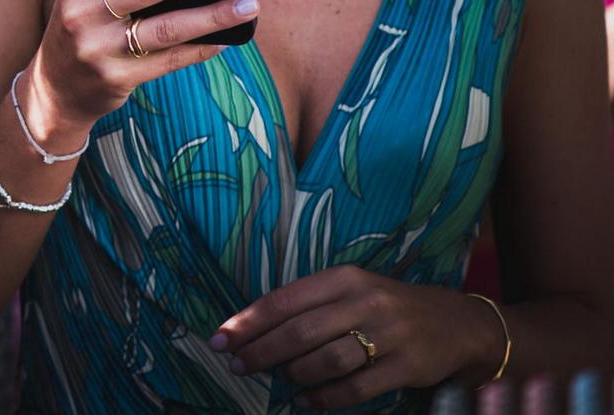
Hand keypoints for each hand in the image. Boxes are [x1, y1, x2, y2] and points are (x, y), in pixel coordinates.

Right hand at [22, 0, 256, 143]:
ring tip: (247, 4)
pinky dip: (201, 48)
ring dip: (211, 15)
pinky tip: (226, 38)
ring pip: (165, 28)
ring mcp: (100, 50)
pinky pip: (169, 60)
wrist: (55, 88)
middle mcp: (82, 16)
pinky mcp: (119, 78)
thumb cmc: (80, 26)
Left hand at [213, 267, 506, 405]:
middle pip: (300, 331)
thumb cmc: (390, 307)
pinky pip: (356, 387)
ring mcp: (389, 335)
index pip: (284, 299)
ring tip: (279, 380)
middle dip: (261, 351)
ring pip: (326, 359)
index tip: (219, 338)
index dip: (248, 321)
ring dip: (294, 373)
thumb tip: (254, 330)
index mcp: (345, 278)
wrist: (460, 325)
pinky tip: (306, 401)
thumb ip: (310, 305)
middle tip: (237, 365)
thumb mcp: (352, 291)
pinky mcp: (407, 366)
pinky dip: (325, 397)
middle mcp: (366, 301)